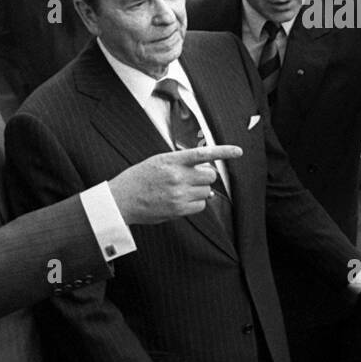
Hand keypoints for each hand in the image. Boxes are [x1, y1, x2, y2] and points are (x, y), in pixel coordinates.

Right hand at [108, 145, 242, 224]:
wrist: (122, 199)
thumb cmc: (140, 178)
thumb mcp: (158, 161)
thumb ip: (181, 163)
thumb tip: (205, 176)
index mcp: (172, 160)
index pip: (203, 153)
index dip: (224, 151)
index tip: (238, 152)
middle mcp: (177, 176)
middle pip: (210, 175)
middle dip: (206, 176)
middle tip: (194, 178)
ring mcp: (179, 194)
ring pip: (207, 191)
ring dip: (200, 190)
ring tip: (183, 190)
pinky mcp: (178, 209)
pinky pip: (201, 206)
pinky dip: (197, 203)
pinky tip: (183, 200)